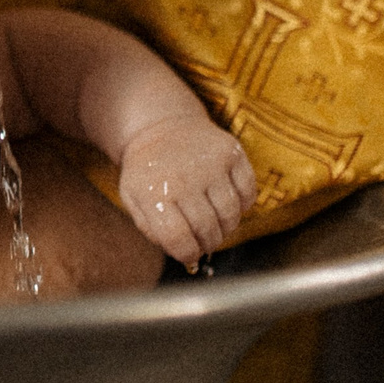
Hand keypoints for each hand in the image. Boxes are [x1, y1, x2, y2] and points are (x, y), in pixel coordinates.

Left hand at [118, 116, 256, 271]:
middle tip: (204, 241)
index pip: (179, 239)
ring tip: (215, 224)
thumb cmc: (148, 172)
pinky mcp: (232, 152)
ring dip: (226, 228)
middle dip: (208, 243)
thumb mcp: (134, 199)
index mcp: (153, 192)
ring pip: (231, 214)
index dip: (188, 254)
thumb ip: (153, 230)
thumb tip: (185, 256)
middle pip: (208, 229)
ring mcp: (210, 163)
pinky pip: (248, 194)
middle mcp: (183, 178)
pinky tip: (226, 202)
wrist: (162, 126)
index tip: (189, 254)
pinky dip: (242, 206)